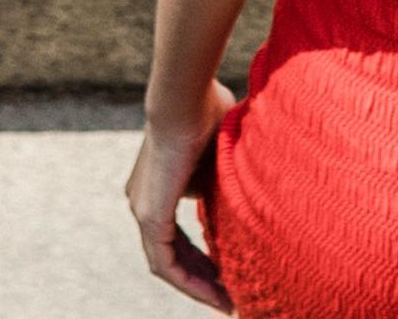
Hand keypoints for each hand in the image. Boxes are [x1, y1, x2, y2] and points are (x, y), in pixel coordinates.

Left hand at [129, 114, 228, 306]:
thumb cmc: (207, 112)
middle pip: (174, 255)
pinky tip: (216, 294)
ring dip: (198, 286)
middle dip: (204, 279)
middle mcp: (143, 202)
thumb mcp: (221, 154)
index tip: (230, 273)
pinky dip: (190, 281)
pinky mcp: (149, 217)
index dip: (204, 258)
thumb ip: (226, 174)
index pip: (179, 237)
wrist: (186, 100)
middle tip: (232, 297)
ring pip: (168, 265)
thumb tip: (254, 175)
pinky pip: (166, 264)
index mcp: (157, 188)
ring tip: (228, 303)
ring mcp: (143, 210)